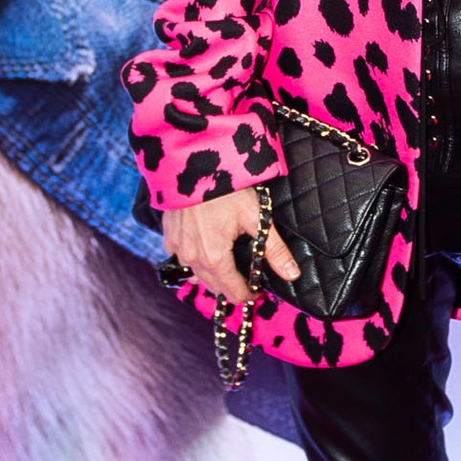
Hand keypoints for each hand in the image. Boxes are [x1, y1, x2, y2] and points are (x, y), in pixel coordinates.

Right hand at [163, 189, 298, 306]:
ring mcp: (177, 249)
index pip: (233, 292)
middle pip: (214, 287)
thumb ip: (275, 250)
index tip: (257, 288)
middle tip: (245, 277)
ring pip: (196, 275)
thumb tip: (292, 274)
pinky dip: (193, 260)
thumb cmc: (227, 190)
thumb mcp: (256, 217)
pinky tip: (203, 248)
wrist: (193, 165)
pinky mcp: (169, 237)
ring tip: (226, 265)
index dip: (248, 294)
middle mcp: (193, 258)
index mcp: (215, 258)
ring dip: (211, 276)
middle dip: (231, 286)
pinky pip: (180, 259)